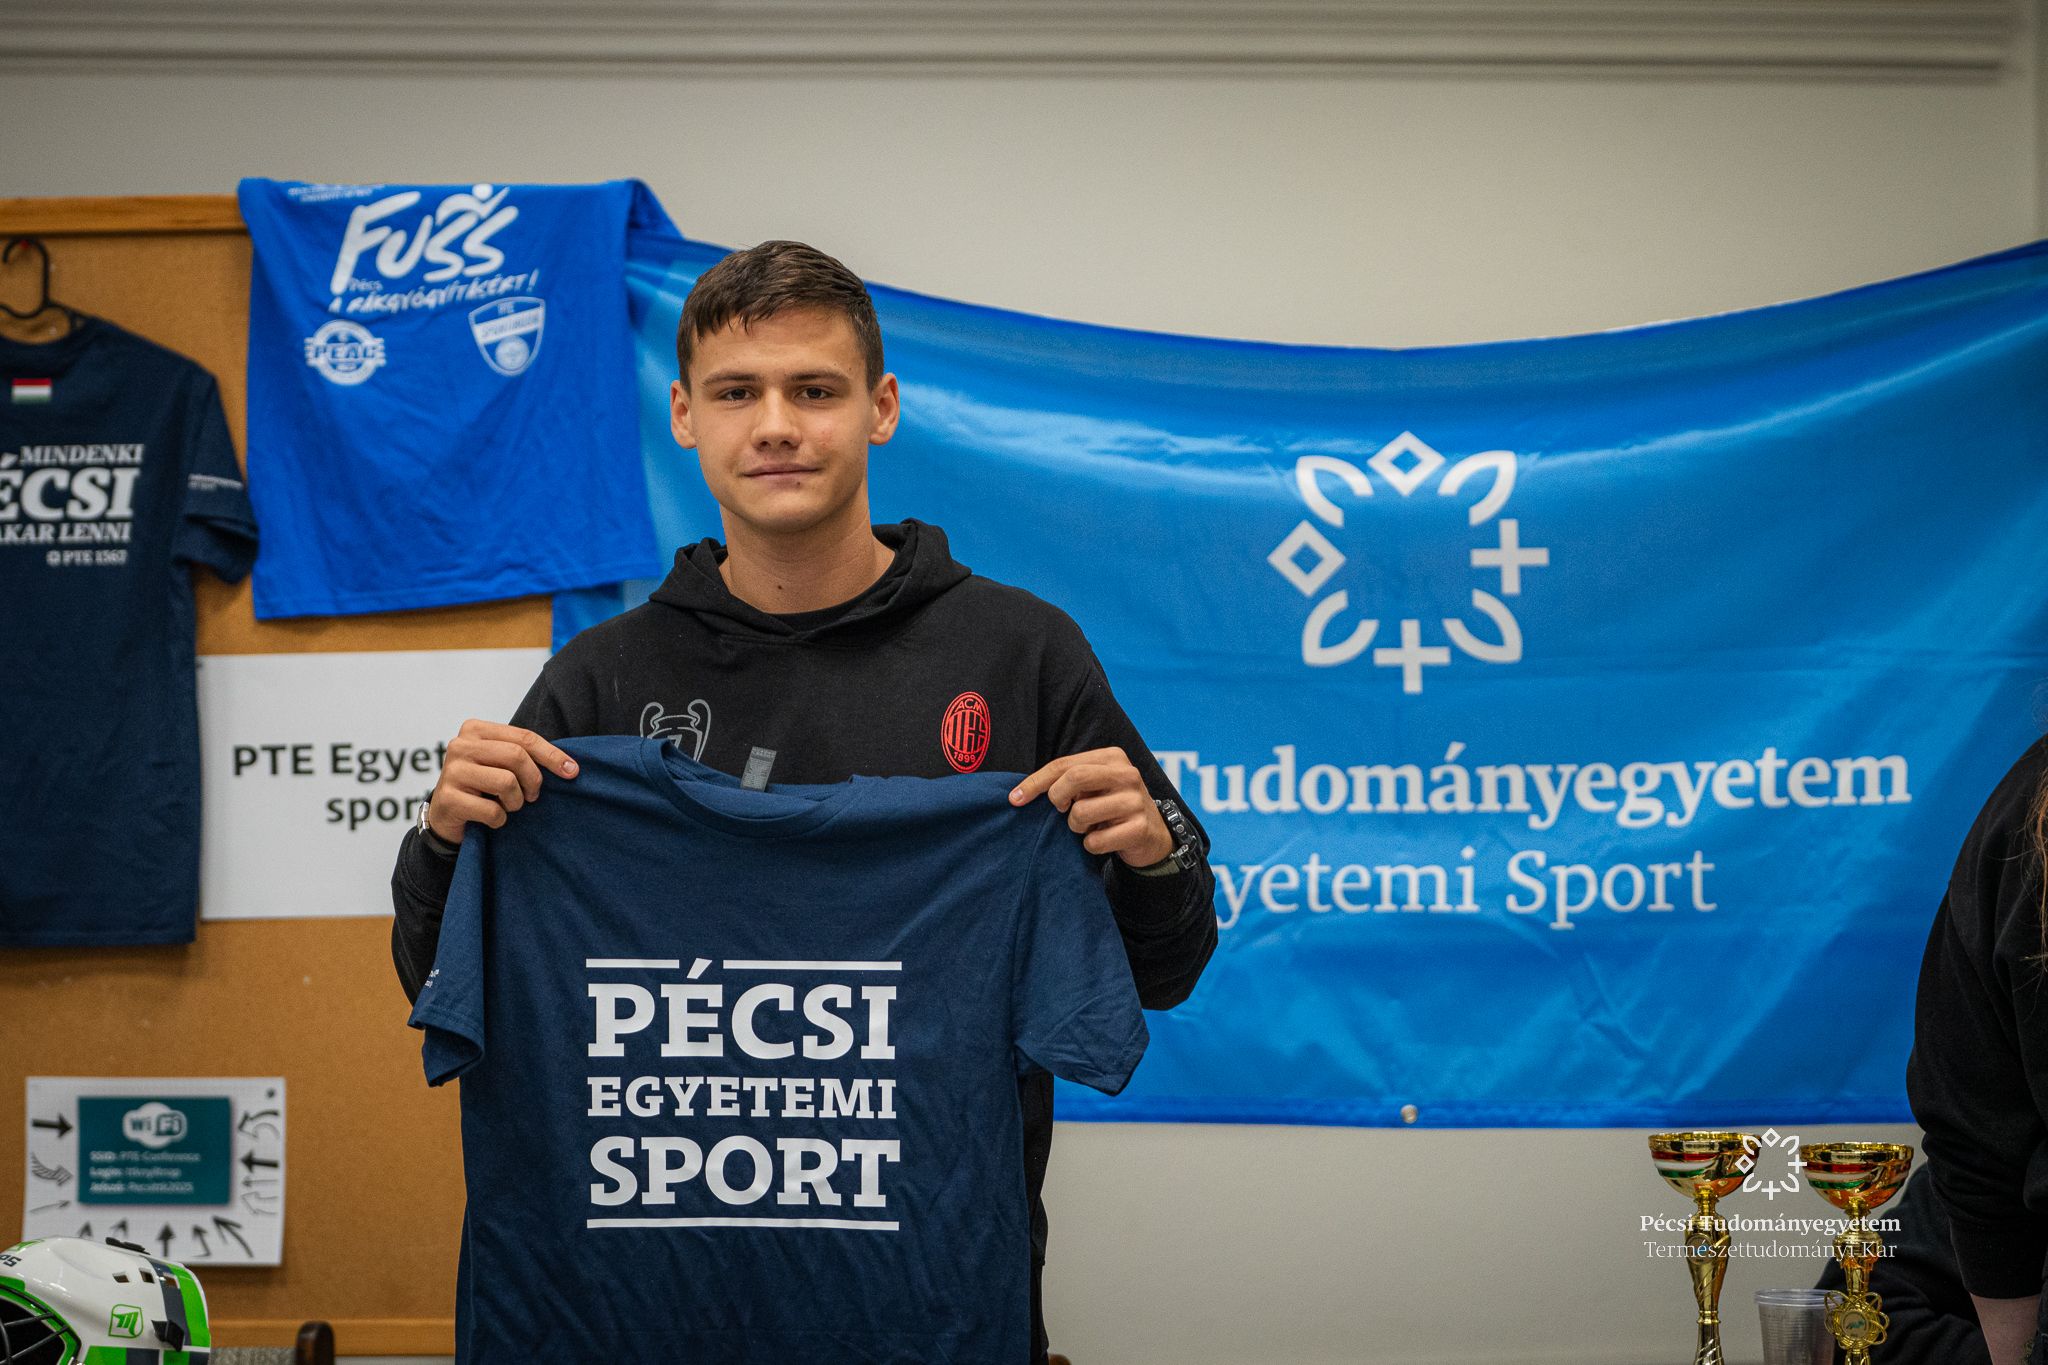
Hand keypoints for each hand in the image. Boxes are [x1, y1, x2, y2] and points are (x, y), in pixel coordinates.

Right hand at [425, 719, 578, 844]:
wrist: (446, 814)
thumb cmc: (482, 786)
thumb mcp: (501, 763)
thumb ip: (525, 755)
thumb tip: (570, 766)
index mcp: (475, 729)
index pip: (524, 738)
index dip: (552, 755)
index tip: (572, 771)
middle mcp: (460, 745)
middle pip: (516, 757)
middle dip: (533, 780)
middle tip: (532, 796)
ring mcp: (451, 771)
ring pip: (506, 782)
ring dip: (516, 802)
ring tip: (508, 805)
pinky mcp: (448, 798)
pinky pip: (492, 810)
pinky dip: (499, 819)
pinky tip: (491, 818)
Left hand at [1009, 746, 1173, 867]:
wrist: (1152, 835)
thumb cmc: (1111, 807)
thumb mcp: (1094, 786)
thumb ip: (1068, 781)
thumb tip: (1021, 792)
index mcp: (1113, 758)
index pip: (1064, 764)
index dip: (1035, 782)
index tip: (1015, 799)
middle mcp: (1127, 774)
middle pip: (1073, 778)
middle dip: (1056, 798)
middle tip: (1060, 811)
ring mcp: (1136, 801)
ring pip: (1080, 813)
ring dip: (1075, 827)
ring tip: (1089, 826)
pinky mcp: (1139, 828)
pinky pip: (1095, 841)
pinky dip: (1091, 845)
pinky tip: (1103, 840)